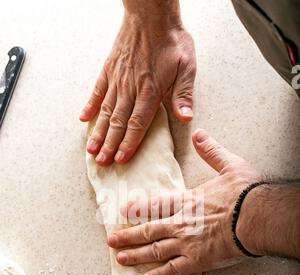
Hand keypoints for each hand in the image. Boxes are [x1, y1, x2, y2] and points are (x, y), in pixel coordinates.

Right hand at [80, 12, 195, 165]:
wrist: (151, 14)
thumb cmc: (171, 40)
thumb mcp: (187, 66)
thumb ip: (184, 94)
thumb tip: (185, 118)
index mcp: (150, 91)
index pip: (138, 124)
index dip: (129, 143)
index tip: (121, 159)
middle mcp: (130, 88)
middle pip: (118, 122)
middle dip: (110, 145)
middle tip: (102, 162)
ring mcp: (117, 79)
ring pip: (105, 111)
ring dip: (98, 132)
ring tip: (90, 149)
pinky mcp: (109, 70)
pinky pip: (97, 91)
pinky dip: (90, 105)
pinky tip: (83, 119)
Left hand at [107, 130, 261, 274]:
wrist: (259, 218)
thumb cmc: (247, 193)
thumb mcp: (230, 165)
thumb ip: (212, 151)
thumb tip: (200, 135)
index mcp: (188, 201)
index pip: (155, 204)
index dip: (137, 208)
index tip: (123, 211)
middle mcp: (181, 223)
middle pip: (148, 230)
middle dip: (128, 236)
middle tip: (111, 241)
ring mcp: (187, 243)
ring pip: (155, 251)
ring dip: (136, 256)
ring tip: (120, 259)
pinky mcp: (198, 260)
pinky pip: (174, 269)